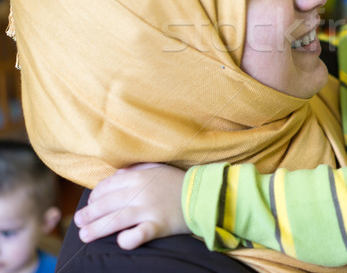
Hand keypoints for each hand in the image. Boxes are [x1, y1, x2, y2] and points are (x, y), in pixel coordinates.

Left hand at [74, 163, 189, 248]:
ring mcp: (149, 209)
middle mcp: (140, 192)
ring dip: (97, 229)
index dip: (94, 197)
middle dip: (89, 214)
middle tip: (79, 222)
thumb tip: (115, 175)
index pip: (106, 187)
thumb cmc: (177, 182)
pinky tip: (121, 242)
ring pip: (116, 220)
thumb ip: (135, 169)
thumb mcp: (156, 168)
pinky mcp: (159, 225)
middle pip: (106, 204)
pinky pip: (140, 233)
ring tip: (85, 235)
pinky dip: (129, 239)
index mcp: (138, 176)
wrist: (202, 194)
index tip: (90, 205)